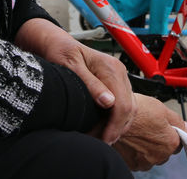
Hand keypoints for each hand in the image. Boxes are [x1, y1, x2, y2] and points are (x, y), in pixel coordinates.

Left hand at [14, 19, 134, 142]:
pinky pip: (122, 103)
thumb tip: (108, 102)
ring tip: (101, 137)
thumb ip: (90, 84)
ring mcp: (119, 76)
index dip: (115, 126)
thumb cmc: (61, 52)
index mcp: (111, 67)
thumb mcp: (71, 67)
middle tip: (101, 142)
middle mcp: (119, 71)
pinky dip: (115, 117)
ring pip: (128, 107)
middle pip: (129, 108)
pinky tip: (103, 126)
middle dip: (116, 129)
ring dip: (117, 125)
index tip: (104, 140)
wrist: (57, 43)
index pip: (122, 104)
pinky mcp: (115, 81)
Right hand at [113, 94, 186, 170]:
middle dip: (157, 143)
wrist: (113, 115)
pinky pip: (137, 161)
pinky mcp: (130, 164)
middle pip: (163, 152)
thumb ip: (177, 121)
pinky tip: (129, 140)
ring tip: (136, 134)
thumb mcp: (161, 109)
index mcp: (170, 143)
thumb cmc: (136, 110)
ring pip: (149, 157)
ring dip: (145, 149)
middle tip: (146, 128)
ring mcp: (144, 162)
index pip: (177, 143)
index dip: (168, 133)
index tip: (160, 127)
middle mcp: (159, 156)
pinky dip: (134, 153)